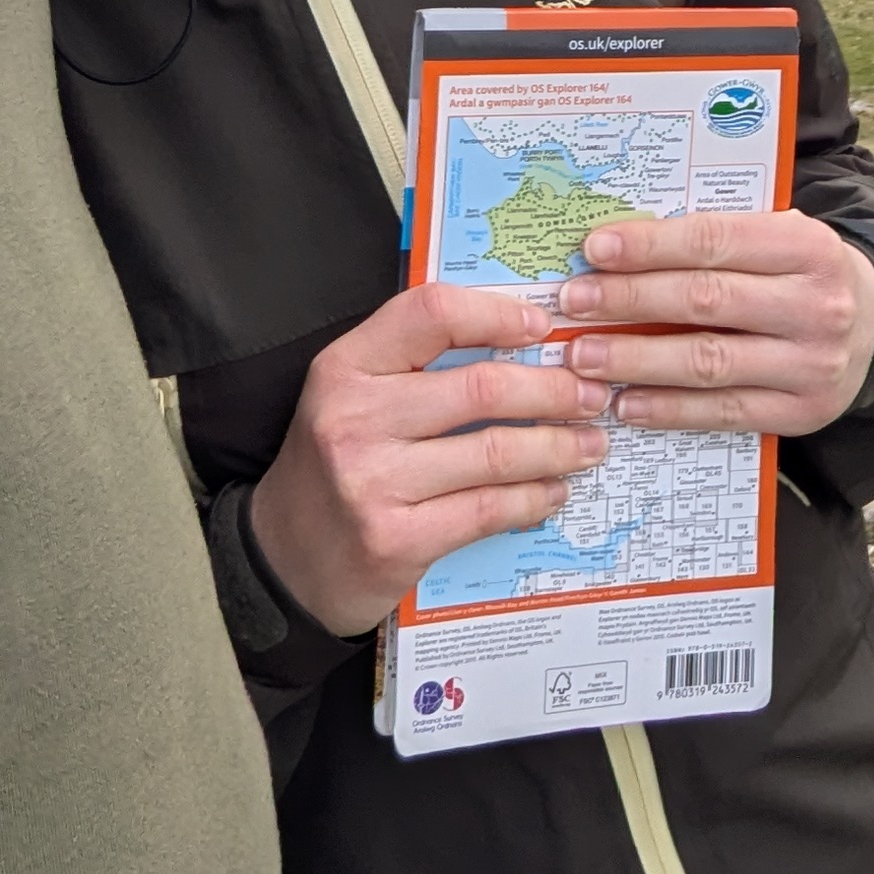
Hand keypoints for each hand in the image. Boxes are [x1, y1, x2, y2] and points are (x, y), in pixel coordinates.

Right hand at [246, 283, 611, 636]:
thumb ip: (417, 363)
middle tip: (591, 394)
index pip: (431, 313)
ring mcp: (373, 482)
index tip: (543, 328)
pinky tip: (553, 490)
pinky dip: (533, 497)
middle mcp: (354, 419)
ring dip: (558, 446)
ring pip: (495, 451)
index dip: (497, 314)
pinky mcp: (396, 539)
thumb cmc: (334, 466)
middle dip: (553, 390)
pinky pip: (487, 508)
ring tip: (590, 443)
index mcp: (344, 367)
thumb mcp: (353, 396)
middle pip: (481, 387)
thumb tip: (520, 338)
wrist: (282, 560)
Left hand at [555, 210, 873, 436]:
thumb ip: (715, 239)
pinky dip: (670, 409)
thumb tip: (619, 249)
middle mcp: (817, 305)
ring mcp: (812, 365)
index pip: (716, 241)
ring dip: (637, 360)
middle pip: (706, 301)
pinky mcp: (803, 412)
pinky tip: (627, 402)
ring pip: (709, 362)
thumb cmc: (800, 271)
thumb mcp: (776, 237)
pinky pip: (725, 411)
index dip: (651, 246)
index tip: (596, 249)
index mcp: (807, 246)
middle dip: (630, 301)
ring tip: (584, 356)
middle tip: (575, 302)